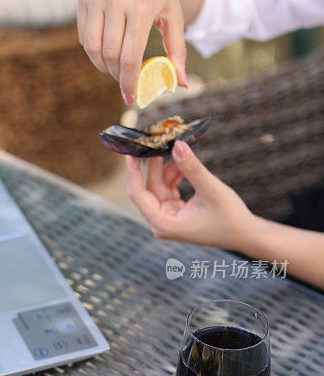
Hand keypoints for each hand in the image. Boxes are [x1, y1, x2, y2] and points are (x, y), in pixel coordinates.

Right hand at [77, 0, 187, 102]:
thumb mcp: (174, 16)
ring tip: (114, 69)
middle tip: (125, 83)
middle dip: (117, 76)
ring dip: (102, 66)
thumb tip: (182, 83)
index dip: (128, 82)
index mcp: (140, 6)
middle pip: (110, 55)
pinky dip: (93, 50)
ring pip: (92, 48)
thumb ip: (177, 50)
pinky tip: (106, 49)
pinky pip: (84, 36)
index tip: (130, 97)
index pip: (129, 56)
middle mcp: (115, 0)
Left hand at [126, 139, 254, 250]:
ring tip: (178, 153)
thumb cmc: (230, 217)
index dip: (133, 171)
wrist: (245, 234)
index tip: (130, 150)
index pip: (137, 194)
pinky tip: (184, 166)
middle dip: (153, 166)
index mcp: (163, 223)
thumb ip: (192, 168)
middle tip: (156, 141)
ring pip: (159, 187)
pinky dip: (175, 177)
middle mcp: (161, 223)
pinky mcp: (175, 213)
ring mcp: (168, 219)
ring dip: (168, 170)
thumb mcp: (210, 189)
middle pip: (148, 188)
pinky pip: (168, 190)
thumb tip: (177, 144)